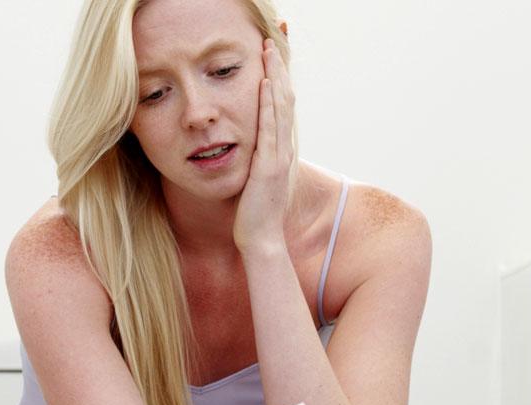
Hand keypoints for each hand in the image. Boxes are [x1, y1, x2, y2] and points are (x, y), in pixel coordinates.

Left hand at [233, 37, 296, 253]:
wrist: (261, 239)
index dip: (280, 77)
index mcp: (279, 149)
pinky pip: (269, 128)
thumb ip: (253, 159)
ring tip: (269, 50)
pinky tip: (265, 84)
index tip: (275, 52)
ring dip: (275, 77)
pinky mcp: (269, 166)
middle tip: (276, 38)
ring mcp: (278, 156)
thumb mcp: (254, 179)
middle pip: (286, 97)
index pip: (282, 104)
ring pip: (280, 107)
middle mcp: (283, 147)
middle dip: (280, 67)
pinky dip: (268, 104)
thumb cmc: (253, 214)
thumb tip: (245, 147)